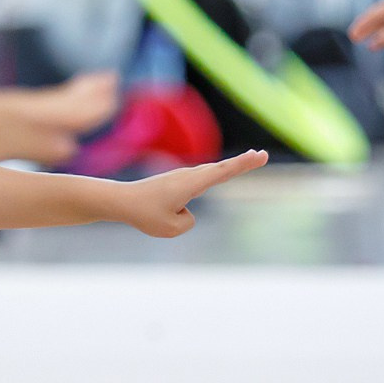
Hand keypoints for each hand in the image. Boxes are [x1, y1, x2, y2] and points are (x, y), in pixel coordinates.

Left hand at [119, 150, 266, 237]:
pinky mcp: (177, 182)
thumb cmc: (145, 214)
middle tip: (262, 154)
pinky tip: (221, 171)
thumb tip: (186, 211)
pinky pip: (199, 182)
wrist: (121, 200)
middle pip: (221, 169)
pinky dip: (215, 173)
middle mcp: (188, 176)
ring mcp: (183, 177)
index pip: (223, 173)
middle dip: (243, 162)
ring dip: (232, 165)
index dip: (243, 164)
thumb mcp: (171, 228)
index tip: (260, 155)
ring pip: (210, 175)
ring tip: (252, 157)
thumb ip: (188, 222)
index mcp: (190, 184)